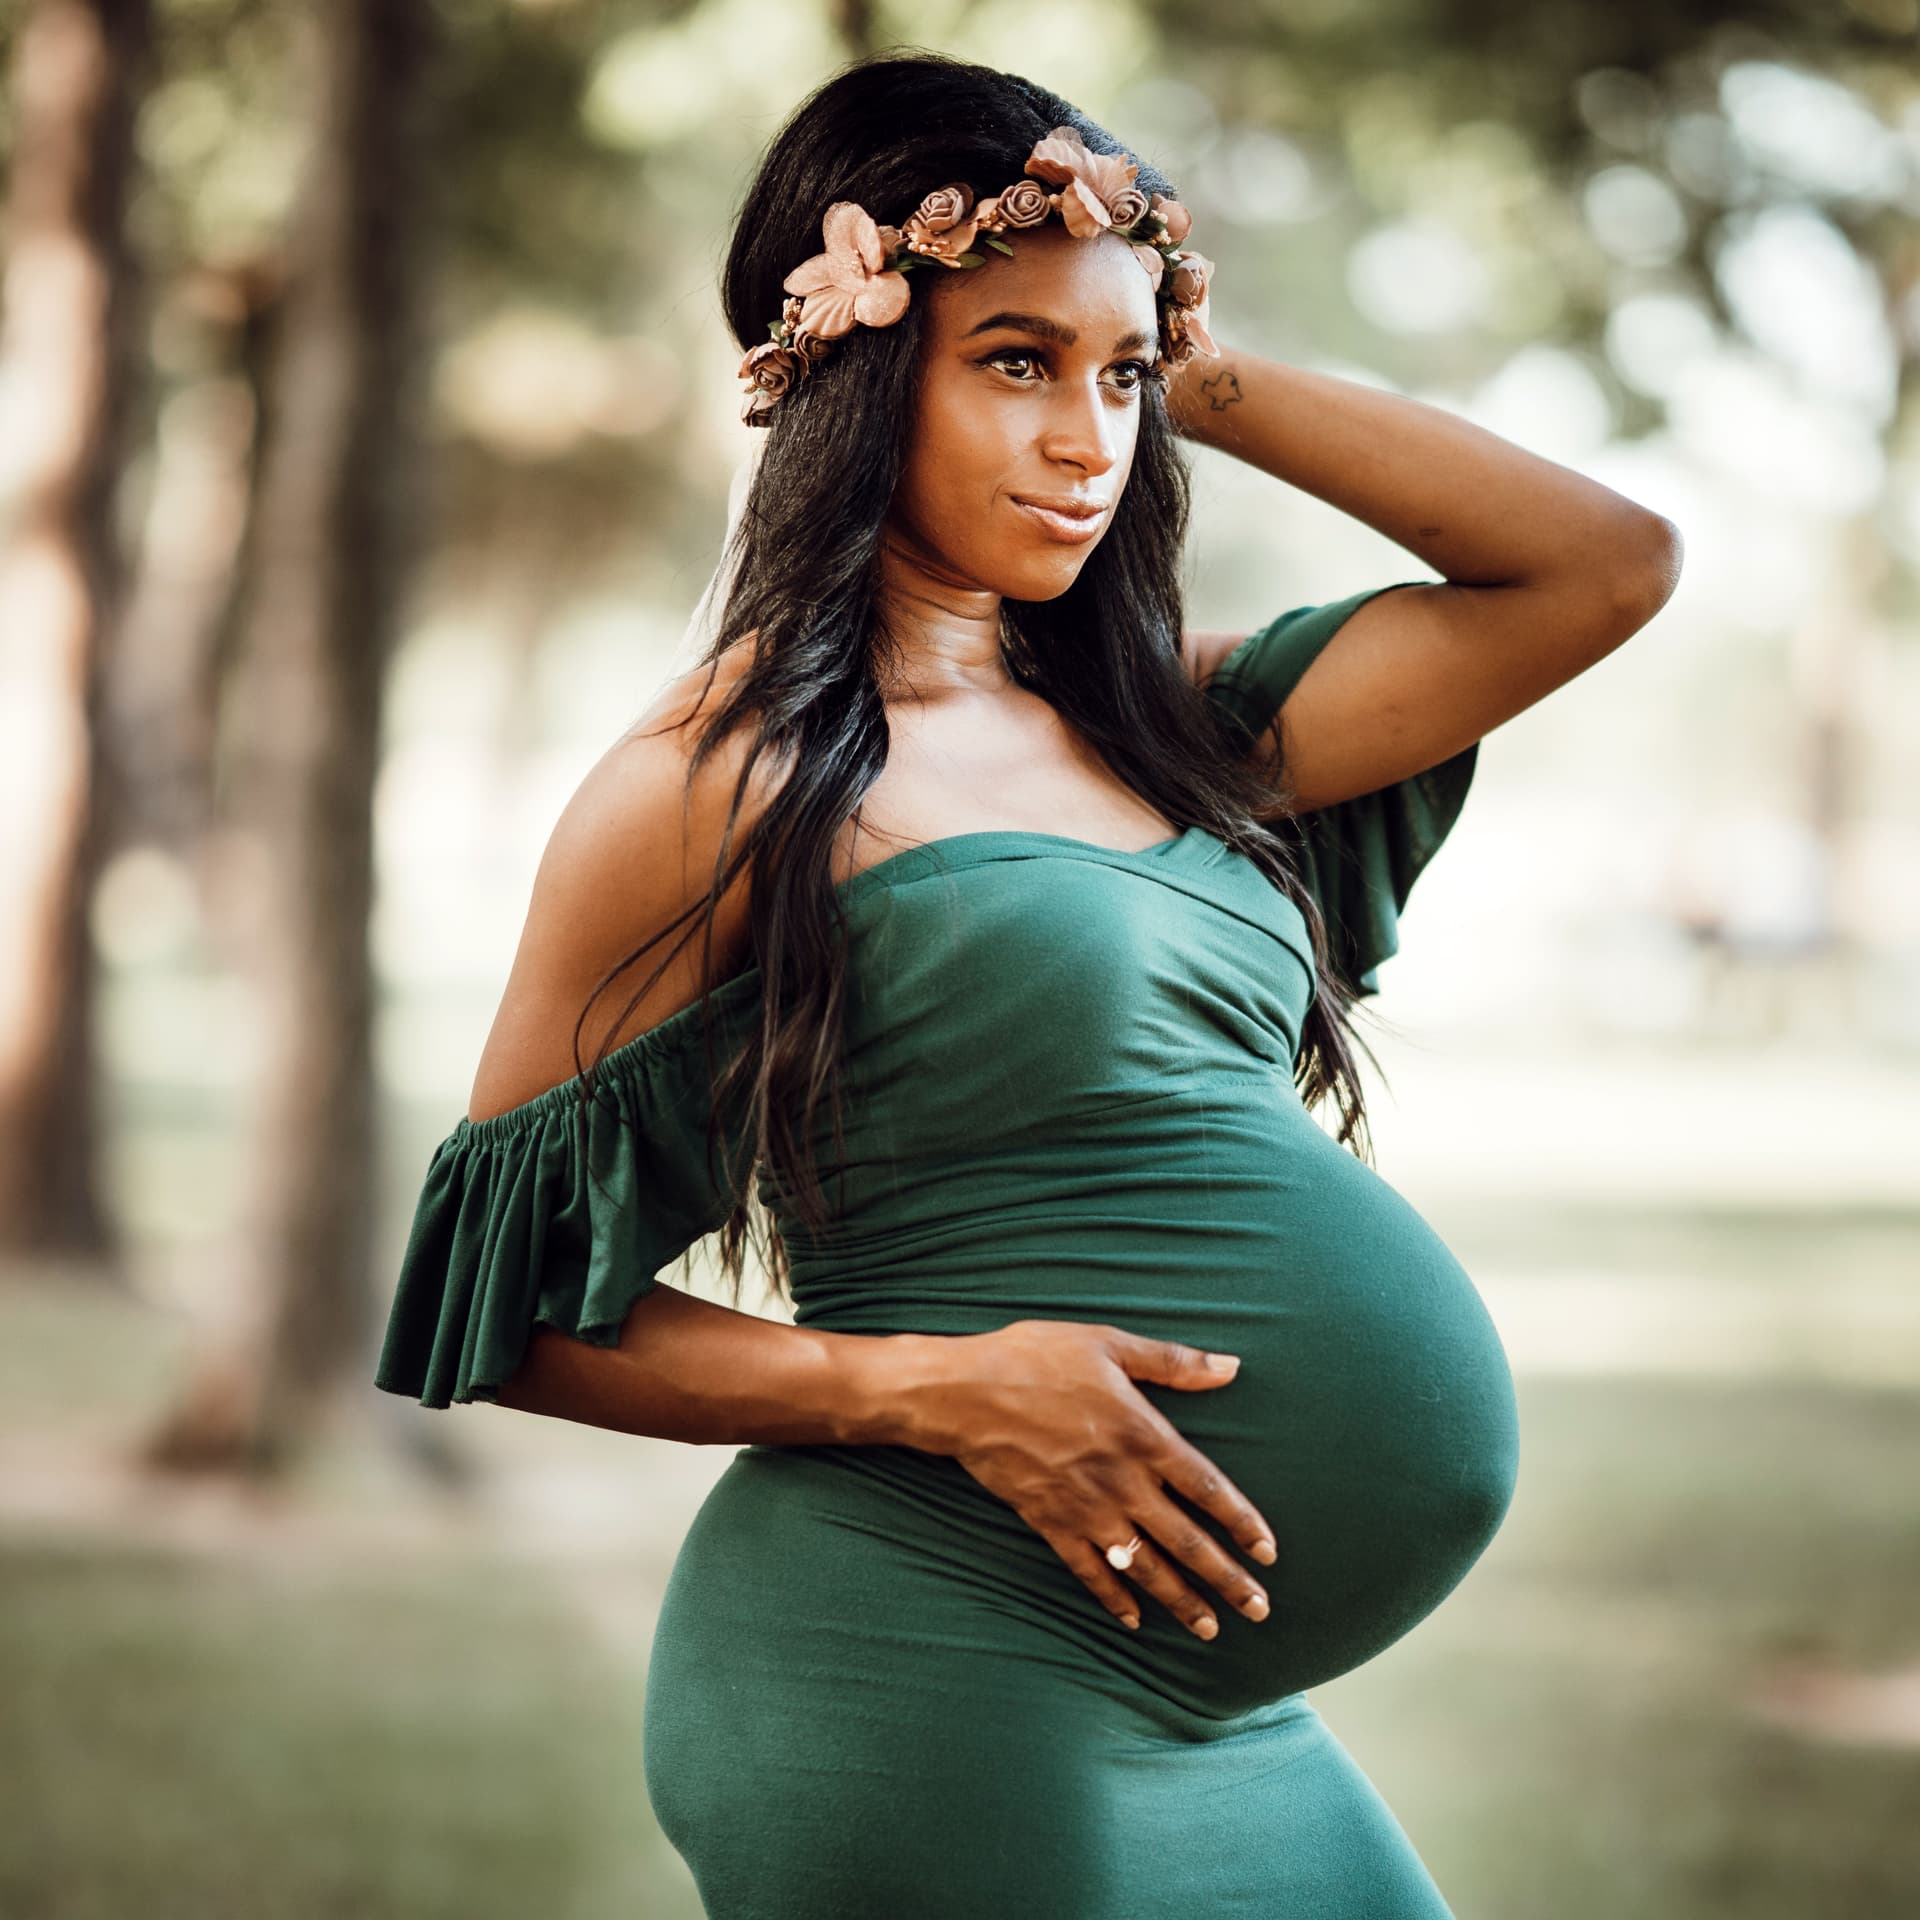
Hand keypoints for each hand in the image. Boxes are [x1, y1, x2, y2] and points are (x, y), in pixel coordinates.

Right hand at [892, 1319, 1276, 1638]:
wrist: (963, 1394)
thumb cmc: (1035, 1359)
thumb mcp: (1108, 1344)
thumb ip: (1172, 1362)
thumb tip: (1231, 1366)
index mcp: (1142, 1435)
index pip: (1207, 1488)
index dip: (1242, 1522)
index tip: (1269, 1552)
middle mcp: (1121, 1481)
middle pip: (1185, 1540)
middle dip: (1225, 1578)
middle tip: (1259, 1610)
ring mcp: (1085, 1508)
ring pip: (1144, 1566)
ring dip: (1180, 1599)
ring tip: (1210, 1628)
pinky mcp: (1050, 1523)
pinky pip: (1089, 1572)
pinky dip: (1113, 1598)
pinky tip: (1133, 1620)